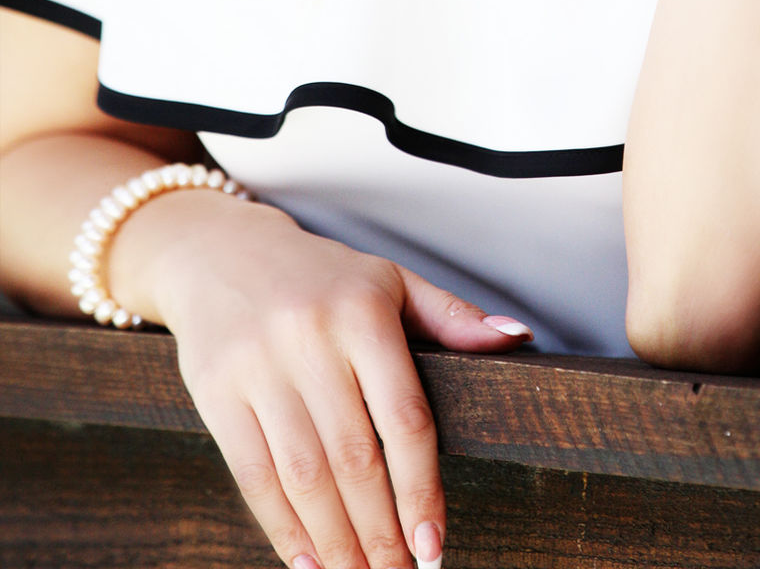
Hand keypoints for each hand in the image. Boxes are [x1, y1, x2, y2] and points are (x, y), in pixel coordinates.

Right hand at [139, 195, 531, 567]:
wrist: (221, 251)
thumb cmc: (321, 276)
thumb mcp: (389, 280)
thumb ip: (451, 316)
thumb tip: (515, 338)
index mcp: (363, 313)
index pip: (404, 417)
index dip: (421, 489)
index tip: (433, 545)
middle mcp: (311, 339)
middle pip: (354, 458)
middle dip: (380, 531)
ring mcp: (259, 366)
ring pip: (304, 475)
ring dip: (336, 541)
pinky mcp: (215, 391)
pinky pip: (253, 474)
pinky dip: (282, 526)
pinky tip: (308, 560)